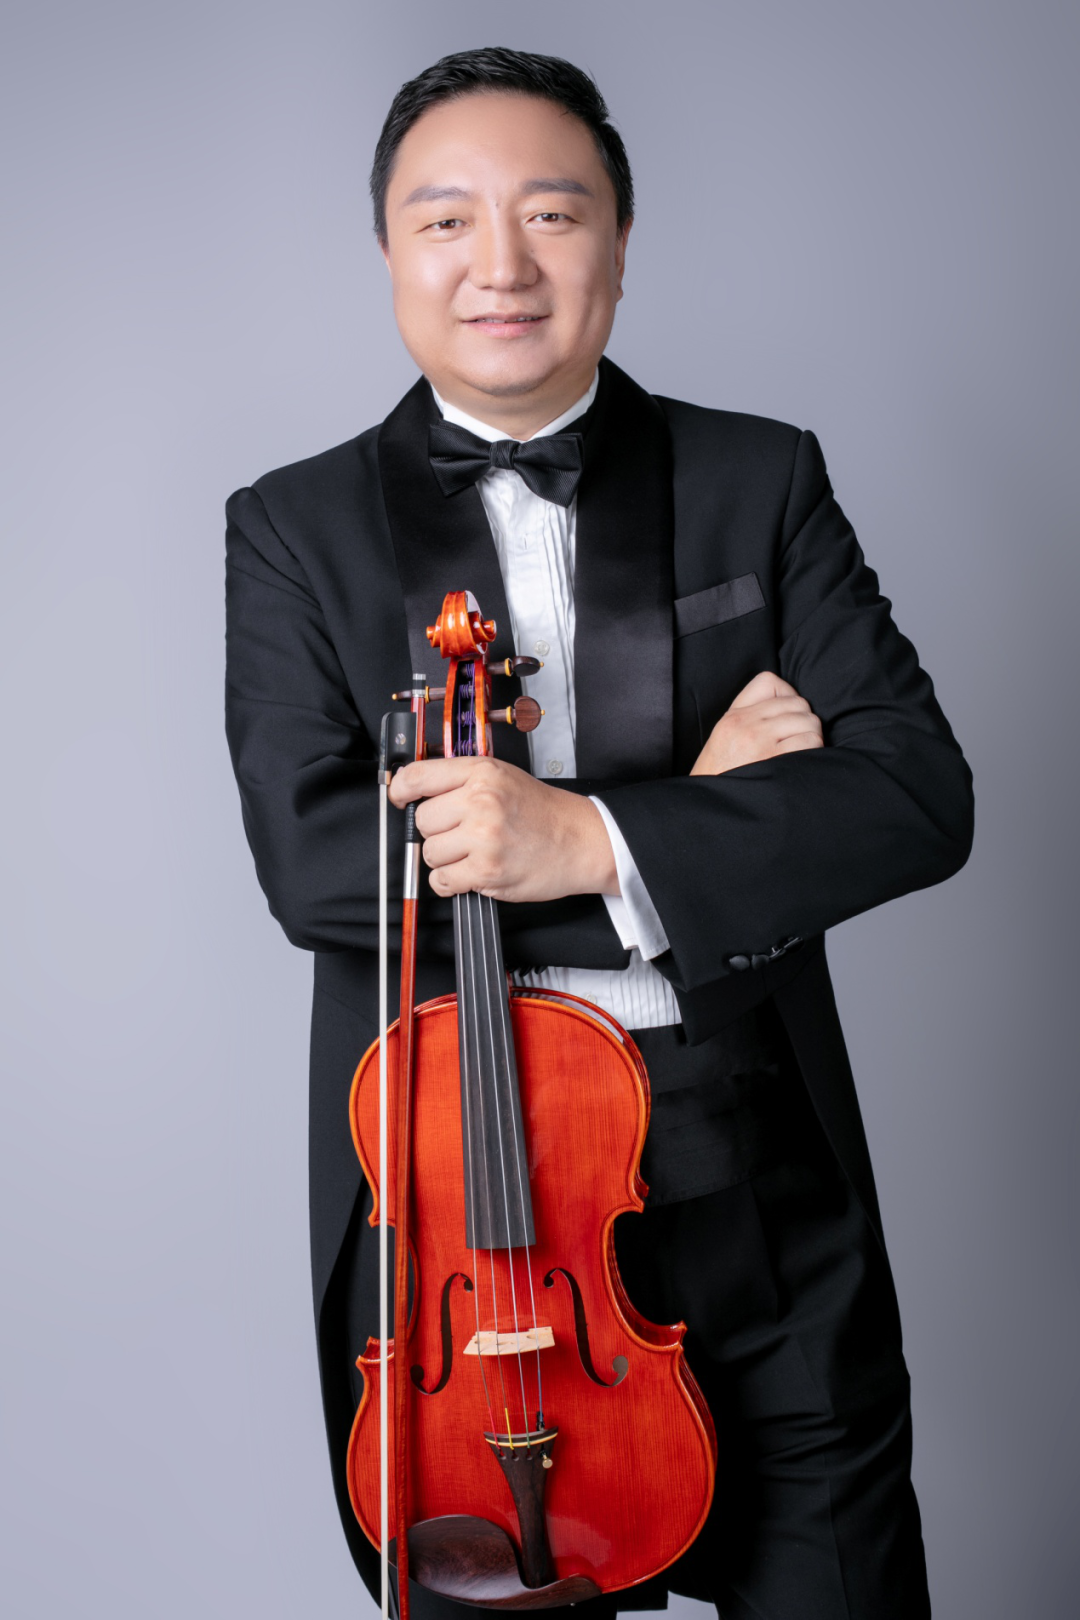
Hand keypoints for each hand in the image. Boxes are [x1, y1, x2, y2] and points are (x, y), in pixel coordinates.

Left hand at [388, 755, 618, 902]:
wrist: (581, 840)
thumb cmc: (542, 812)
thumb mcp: (503, 777)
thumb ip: (462, 780)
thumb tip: (416, 787)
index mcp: (481, 773)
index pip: (418, 776)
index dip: (400, 790)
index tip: (400, 799)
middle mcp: (480, 801)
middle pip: (423, 820)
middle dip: (437, 831)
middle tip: (463, 833)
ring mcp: (483, 837)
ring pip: (430, 853)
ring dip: (446, 859)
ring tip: (475, 853)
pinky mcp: (486, 871)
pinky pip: (442, 881)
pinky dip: (452, 882)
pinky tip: (473, 871)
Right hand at [690, 671, 822, 775]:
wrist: (710, 806)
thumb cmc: (721, 777)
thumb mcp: (723, 739)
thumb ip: (748, 717)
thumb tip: (786, 705)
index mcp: (733, 716)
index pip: (771, 682)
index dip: (787, 697)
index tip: (787, 717)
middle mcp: (745, 724)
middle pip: (797, 703)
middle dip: (804, 720)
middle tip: (798, 739)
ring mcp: (759, 741)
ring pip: (808, 721)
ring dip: (811, 737)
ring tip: (800, 752)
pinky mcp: (774, 760)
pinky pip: (810, 742)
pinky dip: (813, 752)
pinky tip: (801, 763)